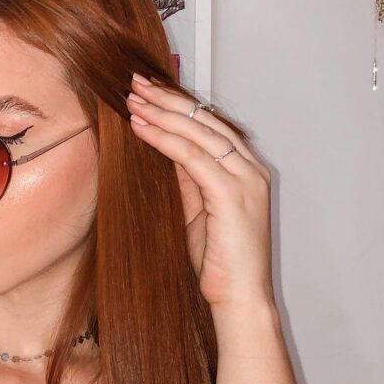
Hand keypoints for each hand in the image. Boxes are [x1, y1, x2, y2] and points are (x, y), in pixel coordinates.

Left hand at [126, 74, 273, 310]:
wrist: (240, 299)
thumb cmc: (221, 266)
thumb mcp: (198, 215)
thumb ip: (187, 183)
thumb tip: (163, 154)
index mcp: (247, 173)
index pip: (210, 128)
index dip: (179, 108)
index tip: (149, 94)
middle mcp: (251, 170)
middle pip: (205, 121)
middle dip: (168, 100)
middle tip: (136, 83)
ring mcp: (245, 180)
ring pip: (198, 132)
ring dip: (161, 113)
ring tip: (133, 100)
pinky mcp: (231, 194)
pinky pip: (192, 156)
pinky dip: (164, 139)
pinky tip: (142, 129)